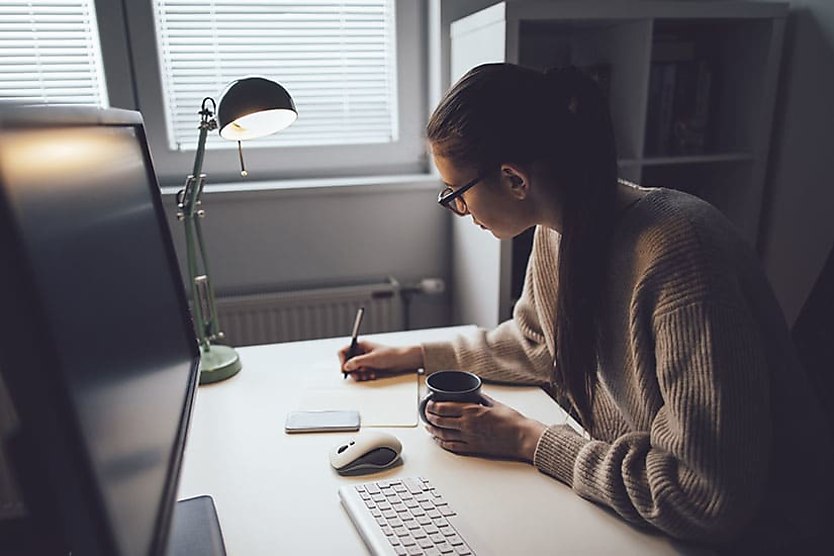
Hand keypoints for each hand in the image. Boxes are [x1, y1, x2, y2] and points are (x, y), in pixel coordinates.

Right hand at [338, 341, 422, 380]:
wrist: (402, 360)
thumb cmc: (390, 355)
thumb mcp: (371, 359)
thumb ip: (357, 362)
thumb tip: (346, 366)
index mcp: (360, 345)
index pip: (344, 351)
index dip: (342, 360)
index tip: (345, 369)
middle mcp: (361, 352)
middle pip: (348, 362)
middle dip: (352, 370)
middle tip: (357, 375)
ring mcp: (365, 359)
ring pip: (354, 369)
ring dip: (359, 374)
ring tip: (367, 375)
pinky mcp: (369, 366)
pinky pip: (361, 372)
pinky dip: (364, 375)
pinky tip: (371, 375)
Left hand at [424, 394, 546, 461]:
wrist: (522, 437)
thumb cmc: (512, 421)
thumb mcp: (494, 403)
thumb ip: (480, 398)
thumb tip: (472, 393)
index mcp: (471, 411)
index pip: (444, 408)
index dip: (432, 406)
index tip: (429, 403)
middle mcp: (467, 425)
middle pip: (440, 421)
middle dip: (429, 417)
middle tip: (426, 414)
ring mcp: (469, 438)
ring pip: (443, 435)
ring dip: (433, 430)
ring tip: (428, 427)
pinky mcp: (473, 448)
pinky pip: (453, 446)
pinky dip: (443, 443)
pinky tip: (439, 440)